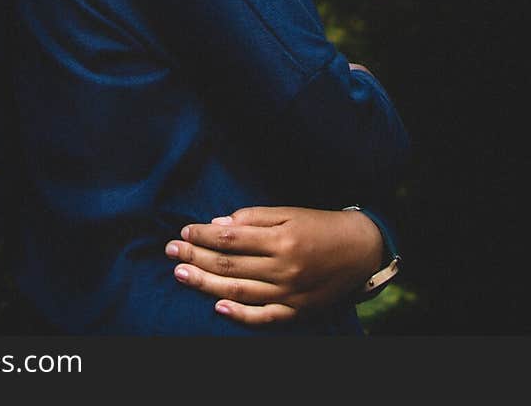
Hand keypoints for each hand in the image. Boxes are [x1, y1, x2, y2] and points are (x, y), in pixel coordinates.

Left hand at [164, 205, 383, 325]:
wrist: (360, 250)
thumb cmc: (321, 226)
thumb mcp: (290, 213)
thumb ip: (254, 218)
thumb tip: (219, 224)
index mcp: (281, 239)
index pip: (232, 238)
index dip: (204, 234)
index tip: (183, 231)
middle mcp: (283, 268)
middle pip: (230, 264)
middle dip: (196, 256)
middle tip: (170, 252)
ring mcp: (288, 293)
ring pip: (239, 290)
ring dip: (206, 282)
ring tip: (181, 274)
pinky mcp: (296, 311)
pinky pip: (263, 317)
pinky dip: (240, 314)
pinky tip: (217, 306)